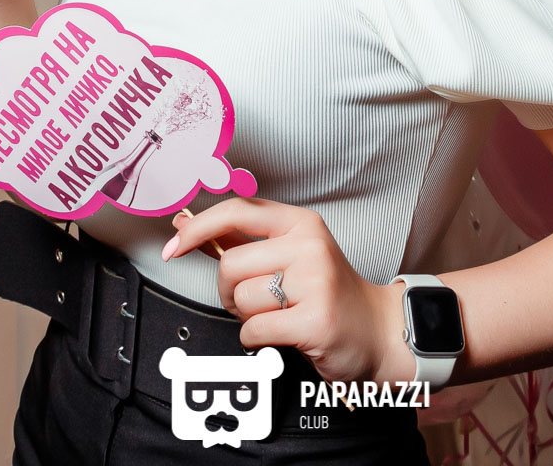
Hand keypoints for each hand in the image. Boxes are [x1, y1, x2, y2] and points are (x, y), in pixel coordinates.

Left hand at [163, 199, 410, 384]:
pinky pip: (254, 330)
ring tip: (277, 316)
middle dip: (229, 291)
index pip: (236, 211)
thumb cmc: (328, 295)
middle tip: (253, 301)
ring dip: (247, 317)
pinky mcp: (315, 320)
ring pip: (241, 299)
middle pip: (230, 265)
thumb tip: (186, 225)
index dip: (197, 228)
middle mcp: (309, 246)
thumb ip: (241, 241)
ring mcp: (315, 282)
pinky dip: (256, 340)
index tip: (174, 246)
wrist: (378, 332)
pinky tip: (282, 334)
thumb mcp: (291, 256)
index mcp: (300, 223)